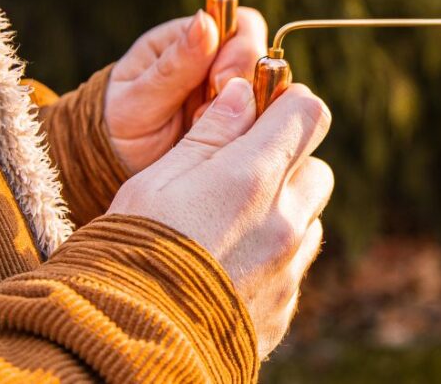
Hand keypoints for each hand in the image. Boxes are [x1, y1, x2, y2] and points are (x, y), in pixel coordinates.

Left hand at [105, 8, 267, 174]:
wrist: (116, 166)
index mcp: (192, 41)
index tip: (218, 81)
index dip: (241, 49)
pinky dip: (250, 133)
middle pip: (262, 58)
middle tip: (211, 112)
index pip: (240, 25)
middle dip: (244, 85)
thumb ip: (174, 65)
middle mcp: (221, 63)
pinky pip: (266, 121)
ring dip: (246, 112)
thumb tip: (205, 21)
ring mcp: (236, 94)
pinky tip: (222, 144)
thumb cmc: (119, 124)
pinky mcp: (244, 123)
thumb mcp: (139, 97)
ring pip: (270, 92)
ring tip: (206, 131)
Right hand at [108, 78, 333, 357]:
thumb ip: (209, 134)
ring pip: (310, 218)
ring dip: (284, 212)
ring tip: (229, 227)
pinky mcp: (284, 305)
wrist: (123, 348)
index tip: (266, 108)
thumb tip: (242, 93)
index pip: (308, 114)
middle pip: (316, 167)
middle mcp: (283, 222)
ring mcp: (288, 267)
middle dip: (287, 163)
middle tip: (239, 175)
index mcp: (251, 179)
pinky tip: (229, 266)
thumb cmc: (126, 254)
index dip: (289, 104)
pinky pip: (295, 265)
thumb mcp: (155, 181)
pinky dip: (275, 256)